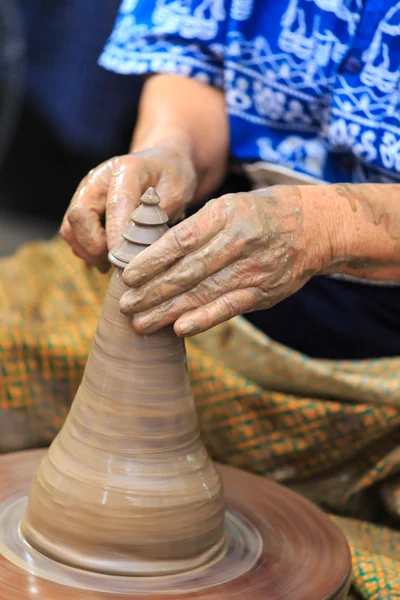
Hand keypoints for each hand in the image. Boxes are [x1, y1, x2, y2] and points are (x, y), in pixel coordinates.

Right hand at [60, 143, 197, 271]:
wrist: (161, 164)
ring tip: (114, 263)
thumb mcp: (177, 192)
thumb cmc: (171, 178)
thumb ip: (157, 216)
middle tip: (118, 263)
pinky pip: (72, 234)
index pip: (115, 204)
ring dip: (89, 252)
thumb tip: (139, 246)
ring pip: (71, 228)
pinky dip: (86, 251)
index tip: (125, 259)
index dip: (117, 235)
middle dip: (96, 246)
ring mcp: (85, 193)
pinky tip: (107, 257)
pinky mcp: (81, 207)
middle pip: (79, 215)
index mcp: (125, 170)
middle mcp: (97, 179)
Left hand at [119, 186, 331, 335]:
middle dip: (153, 291)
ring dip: (169, 310)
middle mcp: (239, 241)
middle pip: (188, 271)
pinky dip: (204, 319)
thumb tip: (152, 253)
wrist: (313, 226)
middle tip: (126, 305)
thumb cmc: (259, 214)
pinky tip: (180, 328)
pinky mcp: (265, 292)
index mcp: (225, 214)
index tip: (128, 275)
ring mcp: (254, 269)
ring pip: (204, 293)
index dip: (153, 260)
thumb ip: (196, 228)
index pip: (181, 240)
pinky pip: (230, 307)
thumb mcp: (228, 205)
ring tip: (141, 323)